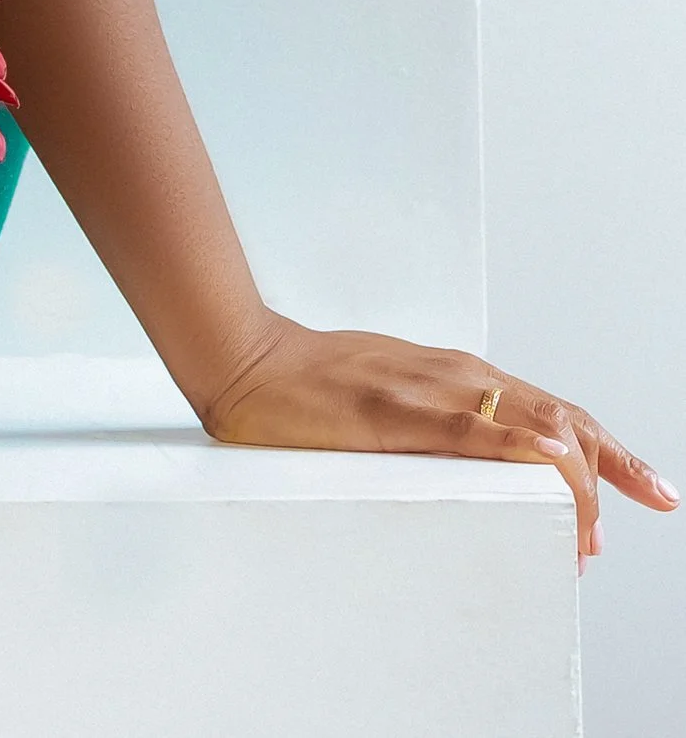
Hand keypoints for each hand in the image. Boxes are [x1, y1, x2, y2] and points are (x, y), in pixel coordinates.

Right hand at [203, 315, 677, 564]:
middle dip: (610, 469)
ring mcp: (430, 391)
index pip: (552, 409)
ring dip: (574, 481)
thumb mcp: (390, 397)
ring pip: (532, 427)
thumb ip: (437, 424)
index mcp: (455, 374)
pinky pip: (475, 434)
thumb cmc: (308, 382)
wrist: (245, 357)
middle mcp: (455, 375)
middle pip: (560, 417)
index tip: (646, 487)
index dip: (606, 450)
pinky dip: (520, 455)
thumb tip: (481, 469)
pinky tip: (544, 475)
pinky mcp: (398, 413)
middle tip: (634, 513)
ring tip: (587, 533)